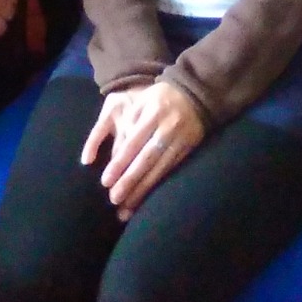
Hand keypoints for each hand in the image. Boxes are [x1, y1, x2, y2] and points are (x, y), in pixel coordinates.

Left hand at [81, 80, 205, 219]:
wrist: (195, 93)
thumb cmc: (160, 97)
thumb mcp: (142, 100)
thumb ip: (130, 122)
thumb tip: (116, 152)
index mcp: (151, 114)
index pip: (132, 143)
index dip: (119, 164)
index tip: (106, 182)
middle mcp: (166, 128)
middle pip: (145, 160)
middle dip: (129, 181)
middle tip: (114, 199)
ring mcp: (179, 140)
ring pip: (159, 169)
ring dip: (143, 190)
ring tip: (127, 208)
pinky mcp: (188, 149)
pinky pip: (170, 171)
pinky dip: (158, 185)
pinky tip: (148, 198)